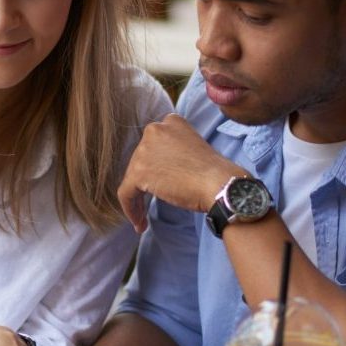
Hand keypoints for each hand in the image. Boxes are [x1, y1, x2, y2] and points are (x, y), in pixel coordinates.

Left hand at [117, 114, 237, 231]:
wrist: (220, 183)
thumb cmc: (215, 173)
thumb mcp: (194, 149)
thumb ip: (176, 152)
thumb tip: (162, 170)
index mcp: (170, 122)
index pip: (154, 146)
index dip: (155, 167)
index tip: (161, 183)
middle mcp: (154, 130)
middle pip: (140, 161)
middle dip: (145, 184)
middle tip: (151, 203)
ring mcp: (144, 150)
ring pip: (131, 178)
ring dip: (137, 200)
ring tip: (144, 219)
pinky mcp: (139, 171)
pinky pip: (126, 194)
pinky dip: (131, 210)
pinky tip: (140, 224)